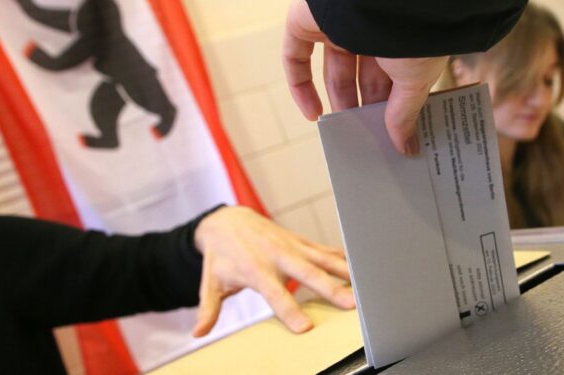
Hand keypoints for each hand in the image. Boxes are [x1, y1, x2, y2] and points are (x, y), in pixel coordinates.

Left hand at [191, 206, 353, 336]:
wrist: (228, 220)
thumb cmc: (221, 255)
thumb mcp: (210, 281)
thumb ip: (208, 308)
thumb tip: (198, 332)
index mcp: (255, 269)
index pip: (275, 294)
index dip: (289, 310)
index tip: (305, 327)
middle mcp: (276, 256)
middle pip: (307, 274)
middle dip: (330, 289)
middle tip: (350, 305)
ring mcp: (291, 246)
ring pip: (322, 259)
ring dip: (344, 272)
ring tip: (366, 285)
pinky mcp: (299, 241)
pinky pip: (323, 250)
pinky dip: (341, 258)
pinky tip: (361, 268)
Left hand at [283, 0, 448, 154]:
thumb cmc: (414, 32)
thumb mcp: (415, 80)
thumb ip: (404, 113)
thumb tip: (404, 145)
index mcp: (399, 37)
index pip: (392, 76)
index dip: (389, 105)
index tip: (390, 132)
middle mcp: (370, 28)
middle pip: (363, 76)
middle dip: (364, 108)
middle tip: (368, 138)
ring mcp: (337, 24)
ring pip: (333, 70)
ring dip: (337, 102)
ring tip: (344, 135)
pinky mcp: (308, 20)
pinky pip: (295, 57)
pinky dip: (300, 87)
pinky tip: (313, 115)